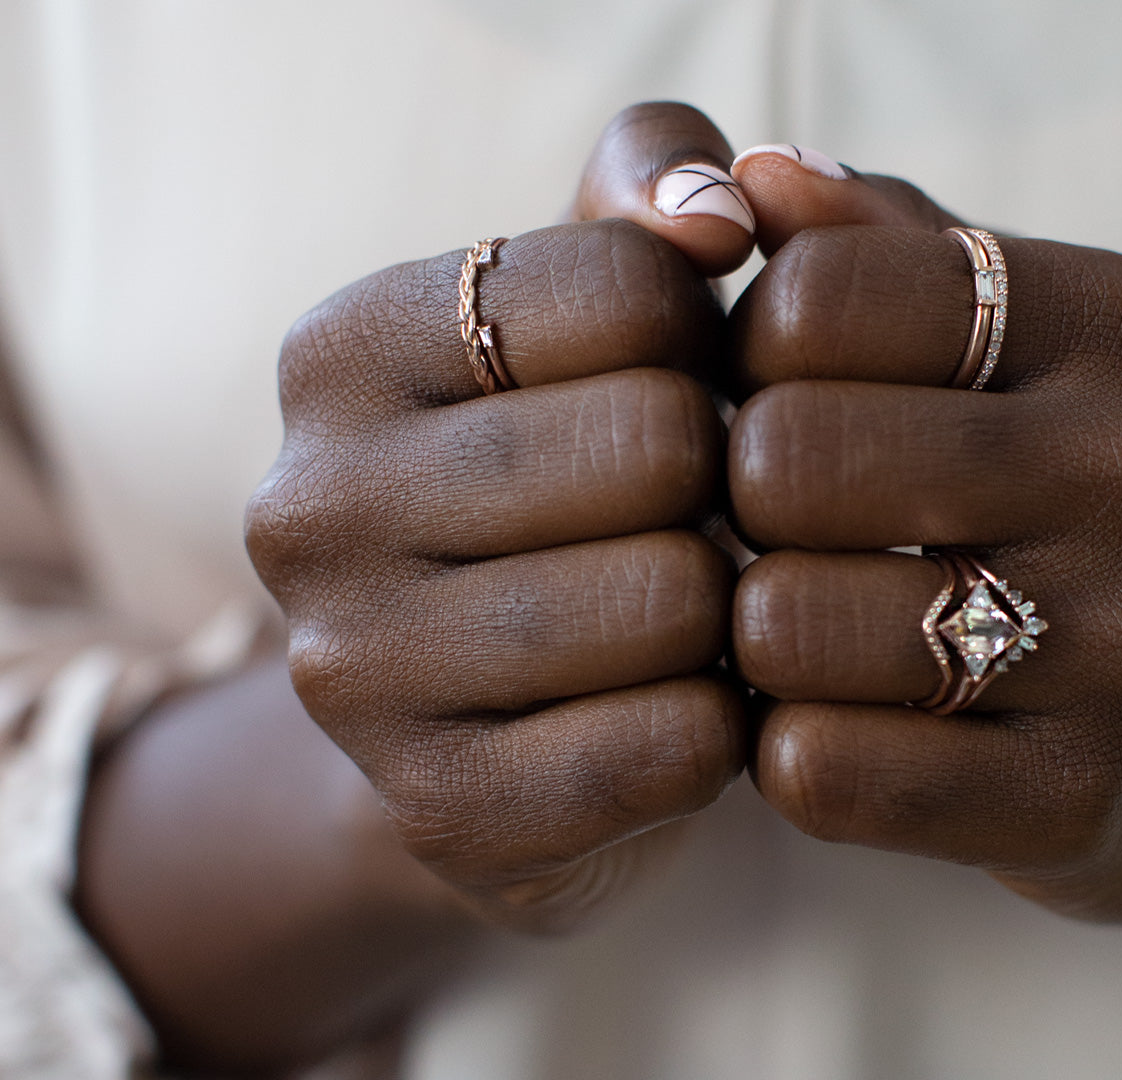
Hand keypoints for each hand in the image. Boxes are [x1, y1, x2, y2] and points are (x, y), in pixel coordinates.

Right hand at [247, 106, 758, 930]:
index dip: (710, 344)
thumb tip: (719, 208)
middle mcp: (309, 507)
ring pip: (675, 600)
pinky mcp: (440, 812)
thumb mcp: (585, 312)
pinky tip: (682, 709)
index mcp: (339, 352)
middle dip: (723, 483)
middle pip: (659, 444)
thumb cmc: (563, 481)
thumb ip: (647, 194)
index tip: (680, 388)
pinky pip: (675, 745)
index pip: (630, 290)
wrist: (488, 723)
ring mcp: (354, 674)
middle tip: (694, 517)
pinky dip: (723, 725)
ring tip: (688, 611)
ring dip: (729, 611)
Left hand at [725, 146, 1121, 917]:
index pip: (815, 294)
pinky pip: (823, 772)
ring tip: (802, 626)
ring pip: (785, 624)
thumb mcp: (1036, 342)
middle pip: (786, 458)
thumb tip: (748, 178)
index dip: (747, 353)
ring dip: (755, 636)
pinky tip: (833, 725)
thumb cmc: (1093, 505)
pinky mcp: (1081, 802)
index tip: (779, 397)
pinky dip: (787, 751)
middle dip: (743, 501)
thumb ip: (888, 245)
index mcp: (1113, 321)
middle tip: (775, 528)